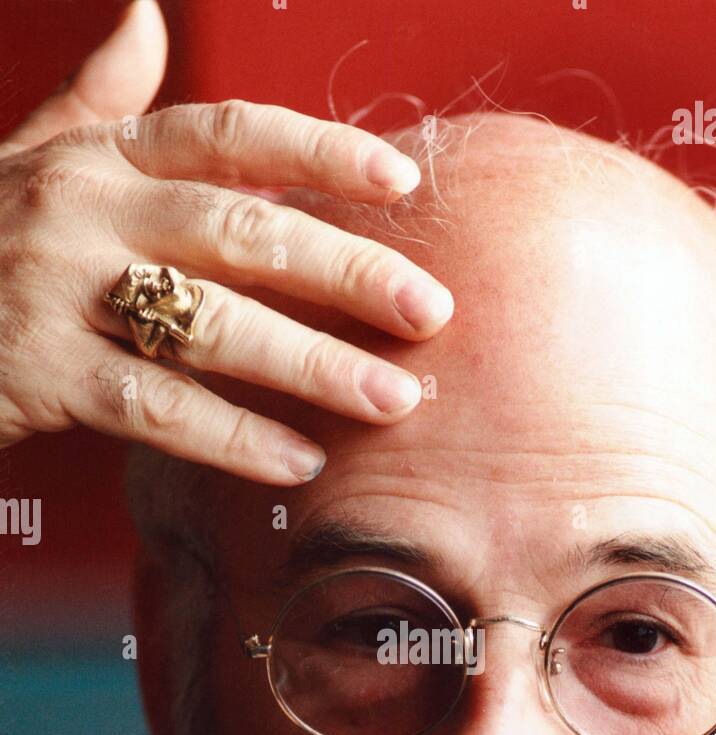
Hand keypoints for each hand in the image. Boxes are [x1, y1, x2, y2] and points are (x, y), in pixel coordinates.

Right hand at [0, 0, 452, 483]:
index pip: (228, 134)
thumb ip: (100, 100)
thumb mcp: (31, 157)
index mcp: (97, 156)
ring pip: (209, 323)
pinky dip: (233, 438)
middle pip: (239, 228)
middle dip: (344, 270)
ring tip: (389, 399)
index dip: (320, 151)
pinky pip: (155, 409)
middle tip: (428, 311)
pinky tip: (298, 461)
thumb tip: (149, 21)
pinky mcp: (38, 373)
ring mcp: (57, 291)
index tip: (403, 183)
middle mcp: (81, 209)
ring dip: (310, 364)